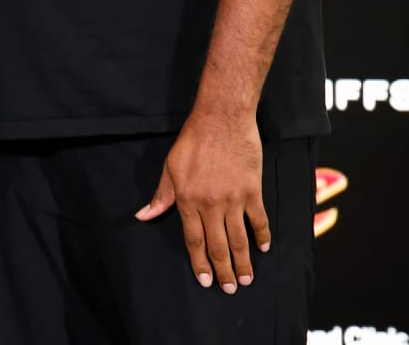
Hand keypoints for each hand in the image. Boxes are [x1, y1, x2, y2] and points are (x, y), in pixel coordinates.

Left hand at [135, 111, 269, 293]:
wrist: (221, 119)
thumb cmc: (192, 141)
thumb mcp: (170, 167)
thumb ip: (161, 196)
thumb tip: (144, 216)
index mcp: (187, 200)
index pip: (194, 240)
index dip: (199, 263)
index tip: (205, 280)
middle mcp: (210, 204)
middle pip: (217, 245)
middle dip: (223, 270)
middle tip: (229, 288)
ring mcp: (233, 199)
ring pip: (239, 238)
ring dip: (244, 261)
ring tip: (247, 279)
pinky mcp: (252, 191)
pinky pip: (258, 219)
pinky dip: (262, 235)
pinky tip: (264, 248)